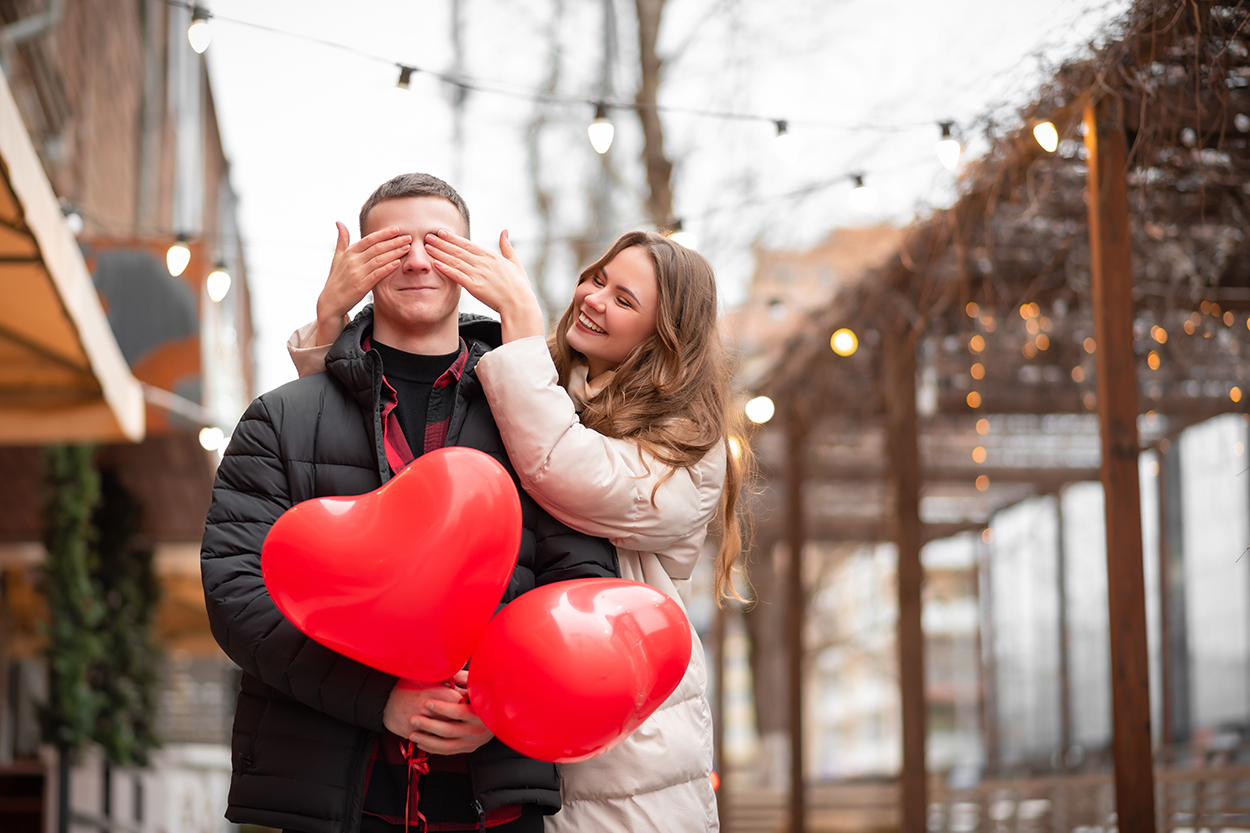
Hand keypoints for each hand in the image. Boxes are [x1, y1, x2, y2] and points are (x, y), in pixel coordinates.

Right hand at [315, 222, 411, 345]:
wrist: (331, 302)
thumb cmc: (336, 278)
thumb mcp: (337, 258)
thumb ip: (342, 240)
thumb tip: (339, 222)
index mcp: (349, 253)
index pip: (369, 239)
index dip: (383, 234)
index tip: (397, 229)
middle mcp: (352, 261)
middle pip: (377, 248)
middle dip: (394, 242)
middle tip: (408, 237)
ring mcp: (357, 273)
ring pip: (379, 259)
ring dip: (394, 253)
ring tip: (407, 248)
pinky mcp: (361, 286)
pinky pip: (377, 274)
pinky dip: (388, 268)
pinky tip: (398, 263)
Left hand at [383, 678, 492, 755]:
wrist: (503, 717)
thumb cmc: (487, 697)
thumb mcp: (479, 686)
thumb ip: (463, 679)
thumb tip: (447, 668)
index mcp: (481, 713)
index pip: (458, 712)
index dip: (441, 708)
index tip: (426, 702)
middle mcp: (477, 730)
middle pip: (449, 730)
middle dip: (429, 725)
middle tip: (412, 718)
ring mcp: (473, 741)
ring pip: (447, 745)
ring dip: (427, 740)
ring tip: (412, 735)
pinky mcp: (469, 748)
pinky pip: (449, 751)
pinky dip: (434, 749)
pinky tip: (421, 743)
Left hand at [425, 229, 545, 342]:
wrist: (519, 304)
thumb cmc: (519, 286)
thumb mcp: (515, 262)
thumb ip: (507, 247)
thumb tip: (504, 231)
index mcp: (491, 256)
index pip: (468, 244)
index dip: (453, 238)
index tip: (441, 232)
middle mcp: (483, 263)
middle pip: (458, 250)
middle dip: (441, 242)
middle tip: (427, 236)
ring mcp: (479, 274)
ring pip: (455, 261)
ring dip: (440, 253)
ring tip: (427, 247)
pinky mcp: (475, 286)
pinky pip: (457, 275)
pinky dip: (446, 269)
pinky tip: (436, 263)